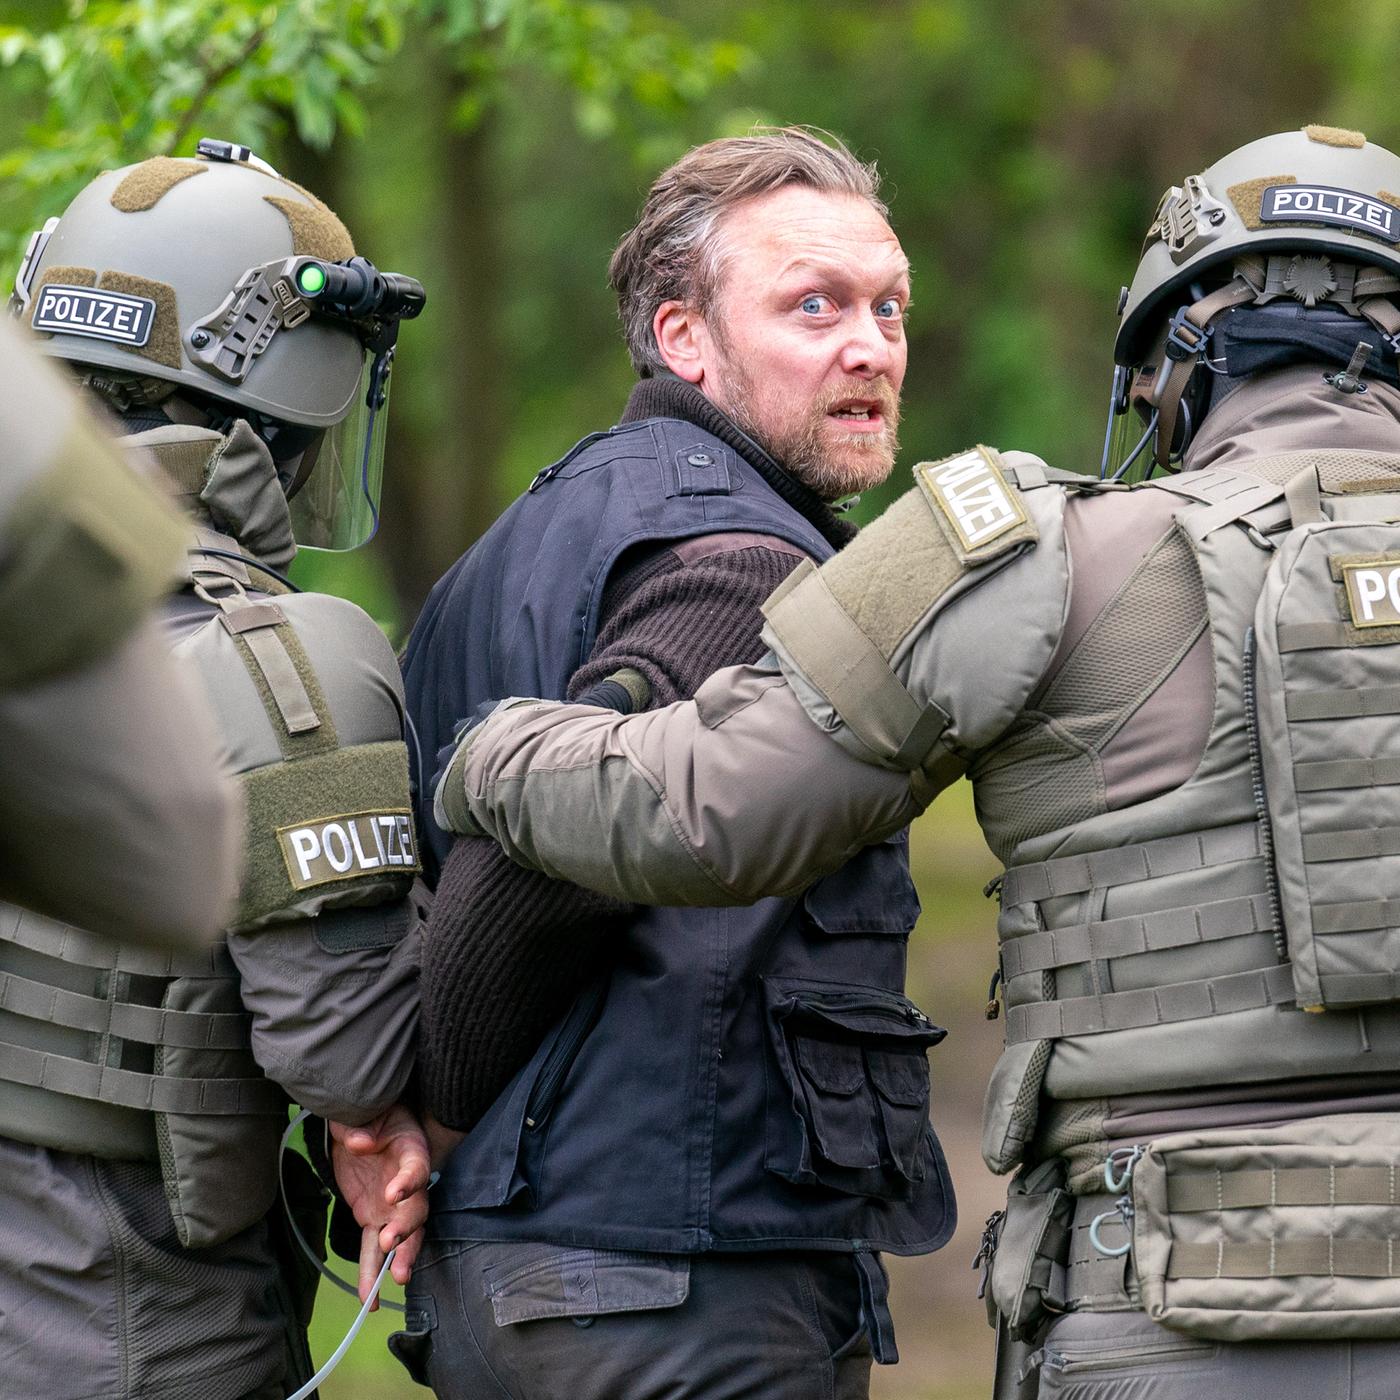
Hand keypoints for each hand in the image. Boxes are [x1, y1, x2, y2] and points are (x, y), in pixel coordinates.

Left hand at [328, 1105, 431, 1304]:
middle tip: (390, 1242)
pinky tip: (368, 1298)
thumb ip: (361, 1126)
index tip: (393, 1193)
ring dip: (398, 1257)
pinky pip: (373, 1249)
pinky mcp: (373, 1218)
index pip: (416, 1168)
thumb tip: (359, 1142)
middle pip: (416, 1209)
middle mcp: (407, 1183)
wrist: (361, 1123)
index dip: (409, 1181)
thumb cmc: (371, 1112)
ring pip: (401, 1236)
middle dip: (406, 1229)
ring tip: (393, 1280)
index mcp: (410, 1150)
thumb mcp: (366, 1112)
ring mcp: (391, 1205)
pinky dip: (370, 1272)